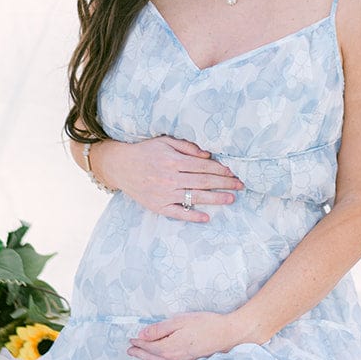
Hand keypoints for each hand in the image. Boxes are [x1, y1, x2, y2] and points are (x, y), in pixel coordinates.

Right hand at [93, 135, 243, 220]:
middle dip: (224, 183)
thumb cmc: (146, 151)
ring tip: (231, 199)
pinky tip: (206, 218)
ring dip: (215, 199)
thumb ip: (186, 147)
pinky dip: (192, 216)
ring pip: (194, 197)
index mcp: (173, 161)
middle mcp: (170, 178)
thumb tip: (208, 154)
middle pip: (203, 182)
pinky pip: (178, 213)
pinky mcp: (158, 206)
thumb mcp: (165, 141)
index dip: (220, 169)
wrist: (120, 166)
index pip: (203, 166)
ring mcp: (164, 194)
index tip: (234, 172)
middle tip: (240, 185)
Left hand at [127, 310, 242, 359]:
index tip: (131, 339)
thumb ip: (160, 329)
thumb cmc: (204, 324)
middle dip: (139, 353)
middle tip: (130, 351)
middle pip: (151, 357)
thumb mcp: (180, 321)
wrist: (225, 335)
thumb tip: (142, 335)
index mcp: (168, 348)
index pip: (148, 345)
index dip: (138, 342)